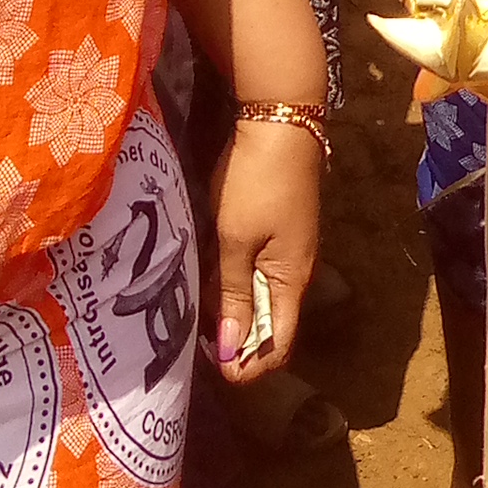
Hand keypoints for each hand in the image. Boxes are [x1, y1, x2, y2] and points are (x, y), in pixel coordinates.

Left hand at [209, 116, 321, 379]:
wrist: (278, 121)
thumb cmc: (255, 183)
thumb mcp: (236, 240)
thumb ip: (234, 295)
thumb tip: (233, 352)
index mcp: (291, 280)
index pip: (279, 345)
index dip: (250, 366)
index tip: (214, 366)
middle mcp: (294, 271)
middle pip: (269, 324)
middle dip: (235, 339)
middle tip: (193, 336)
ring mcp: (287, 248)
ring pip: (260, 296)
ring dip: (231, 307)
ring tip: (192, 307)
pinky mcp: (277, 229)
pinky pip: (256, 270)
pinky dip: (232, 281)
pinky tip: (205, 273)